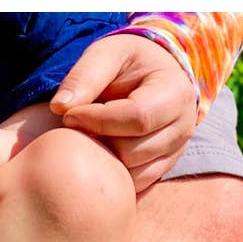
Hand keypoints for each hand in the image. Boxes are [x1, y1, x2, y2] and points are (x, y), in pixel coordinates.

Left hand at [49, 34, 196, 191]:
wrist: (150, 76)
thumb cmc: (126, 63)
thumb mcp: (106, 54)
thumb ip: (83, 76)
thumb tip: (59, 107)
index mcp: (175, 92)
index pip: (136, 118)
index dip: (97, 121)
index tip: (68, 115)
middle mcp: (183, 127)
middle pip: (132, 152)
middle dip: (98, 142)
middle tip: (76, 129)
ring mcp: (174, 154)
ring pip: (132, 176)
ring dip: (103, 162)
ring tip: (90, 139)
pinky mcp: (161, 171)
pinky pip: (133, 187)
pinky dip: (111, 176)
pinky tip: (98, 155)